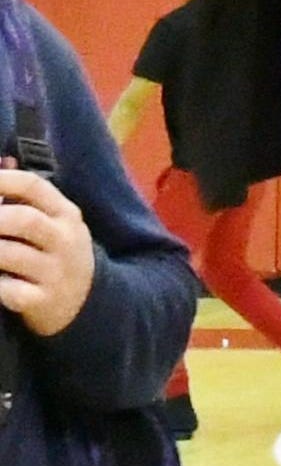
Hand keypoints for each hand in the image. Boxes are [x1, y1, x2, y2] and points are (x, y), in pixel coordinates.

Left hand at [0, 169, 95, 338]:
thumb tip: (2, 161)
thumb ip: (27, 196)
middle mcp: (65, 240)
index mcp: (66, 214)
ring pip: (9, 255)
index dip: (0, 180)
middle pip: (22, 219)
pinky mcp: (44, 301)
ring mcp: (56, 272)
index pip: (33, 186)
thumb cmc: (57, 254)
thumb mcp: (54, 222)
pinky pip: (9, 291)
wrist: (87, 303)